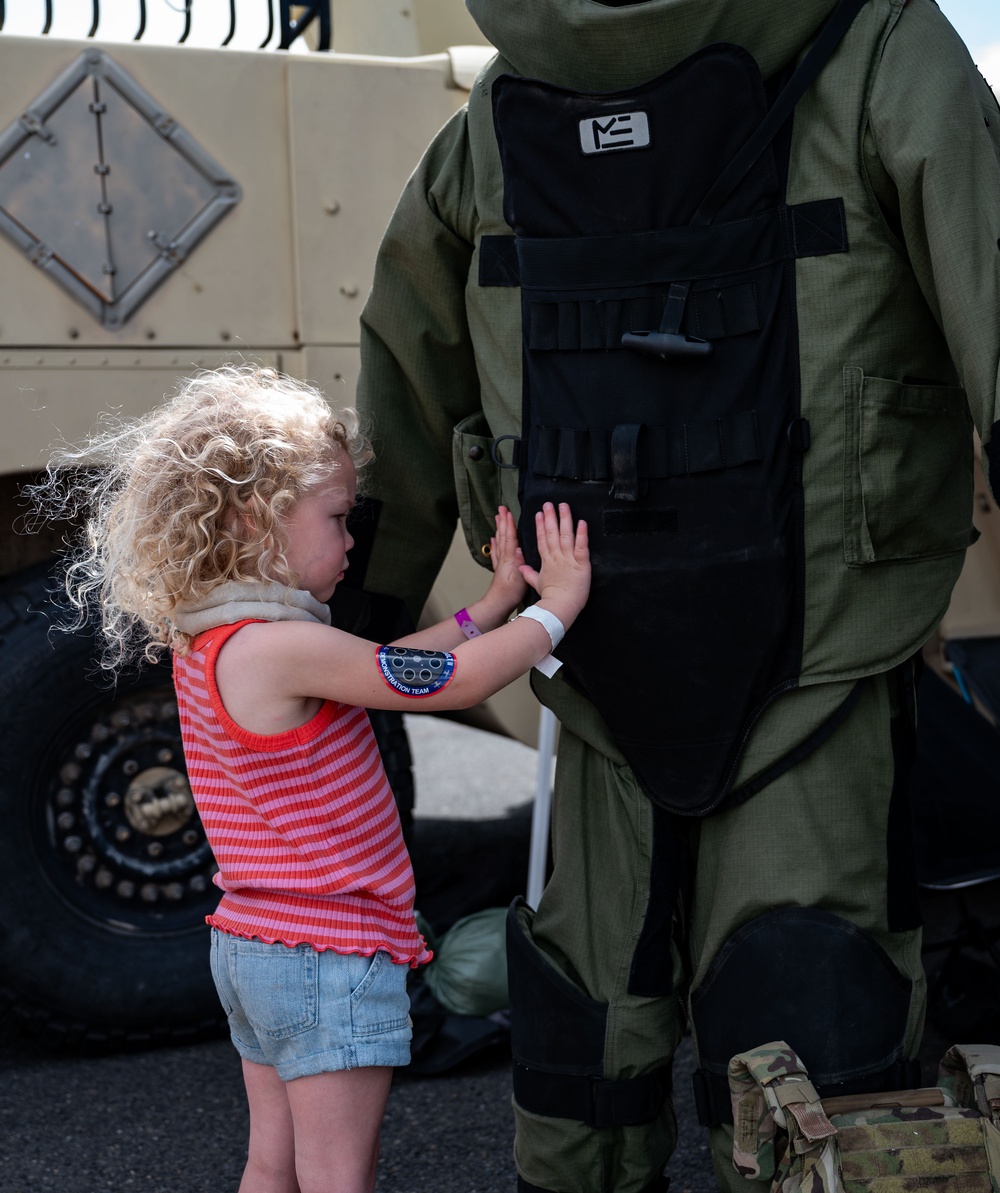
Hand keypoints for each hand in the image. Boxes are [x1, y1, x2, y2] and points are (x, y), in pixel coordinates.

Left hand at [484, 506, 527, 611]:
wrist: (498, 605)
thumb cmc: (511, 594)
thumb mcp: (520, 580)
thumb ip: (520, 564)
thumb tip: (519, 548)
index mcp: (510, 560)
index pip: (510, 538)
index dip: (509, 525)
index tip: (508, 512)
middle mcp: (504, 558)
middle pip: (503, 536)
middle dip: (502, 521)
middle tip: (501, 508)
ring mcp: (500, 563)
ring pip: (499, 541)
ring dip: (498, 528)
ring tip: (497, 517)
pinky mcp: (499, 569)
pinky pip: (496, 552)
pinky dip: (494, 544)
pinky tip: (493, 539)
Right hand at [519, 502, 589, 625]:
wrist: (559, 607)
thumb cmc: (550, 598)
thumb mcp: (537, 584)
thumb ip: (529, 574)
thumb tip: (521, 568)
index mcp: (547, 562)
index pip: (542, 540)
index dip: (540, 526)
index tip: (539, 514)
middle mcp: (556, 557)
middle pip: (551, 533)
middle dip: (550, 517)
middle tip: (549, 504)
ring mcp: (568, 559)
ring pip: (566, 535)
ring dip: (565, 519)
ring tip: (563, 506)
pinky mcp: (581, 564)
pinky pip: (581, 546)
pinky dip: (582, 534)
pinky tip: (582, 522)